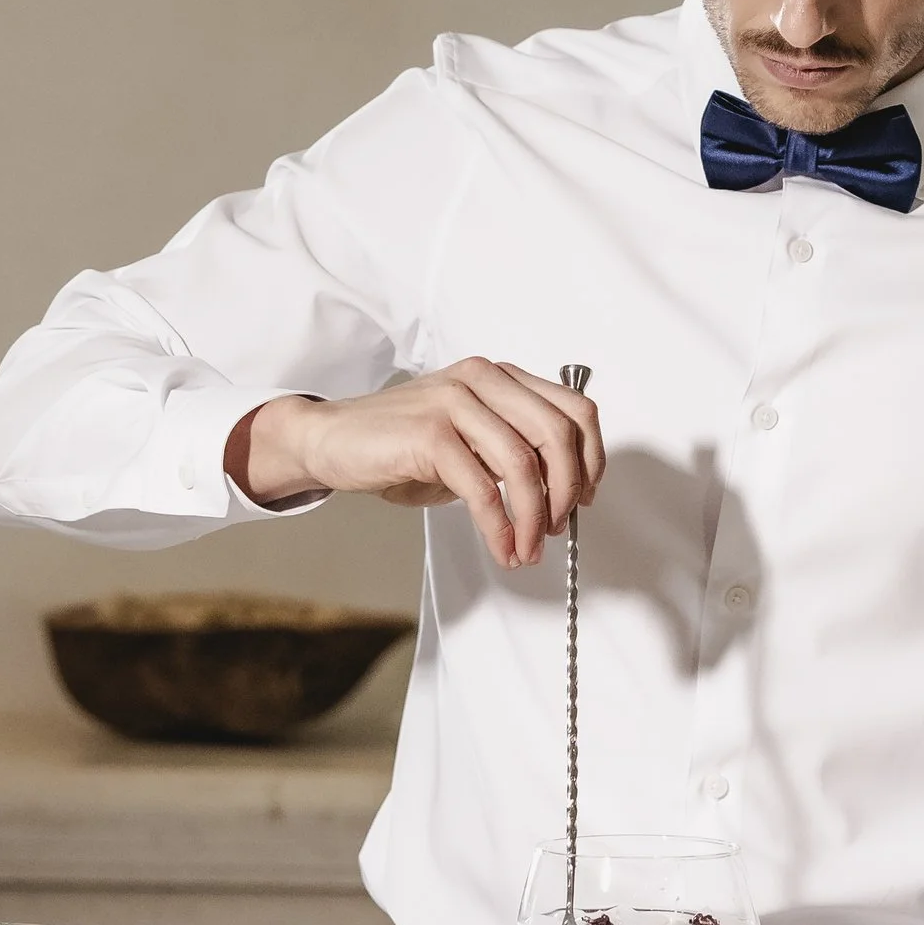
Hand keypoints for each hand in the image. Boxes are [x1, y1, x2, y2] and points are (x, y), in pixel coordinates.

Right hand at [228, 364, 602, 568]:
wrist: (332, 440)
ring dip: (533, 518)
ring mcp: (455, 402)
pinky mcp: (430, 433)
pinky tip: (501, 547)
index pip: (574, 410)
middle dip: (567, 492)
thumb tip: (563, 493)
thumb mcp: (470, 438)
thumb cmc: (400, 443)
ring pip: (523, 464)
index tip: (585, 498)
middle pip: (558, 434)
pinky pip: (482, 488)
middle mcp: (483, 379)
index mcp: (500, 376)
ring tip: (527, 549)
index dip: (591, 459)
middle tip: (558, 529)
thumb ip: (513, 450)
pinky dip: (499, 526)